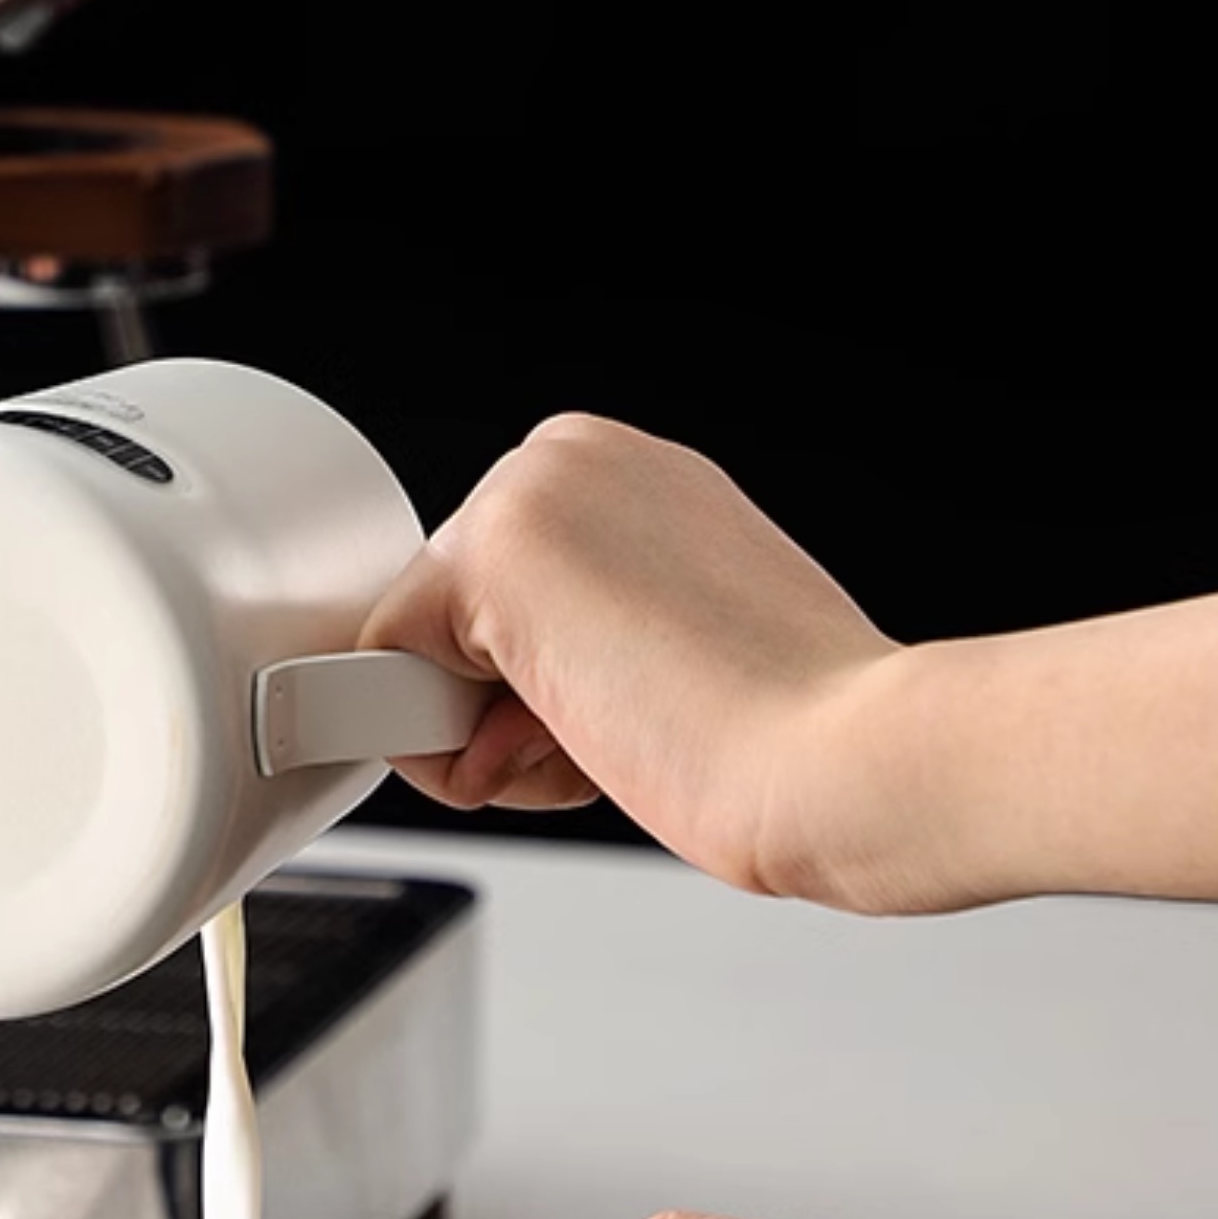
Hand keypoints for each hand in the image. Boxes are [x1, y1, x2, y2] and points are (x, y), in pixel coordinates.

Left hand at [356, 416, 923, 910]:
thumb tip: (511, 696)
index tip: (636, 713)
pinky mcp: (490, 548)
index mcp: (633, 483)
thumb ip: (591, 647)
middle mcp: (578, 461)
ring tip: (620, 729)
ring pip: (422, 657)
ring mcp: (533, 490)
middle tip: (629, 728)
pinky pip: (379, 680)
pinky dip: (445, 750)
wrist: (838, 757)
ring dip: (495, 738)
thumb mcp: (677, 660)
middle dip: (508, 714)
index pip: (506, 610)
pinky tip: (570, 733)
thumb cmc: (790, 735)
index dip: (543, 698)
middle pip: (450, 629)